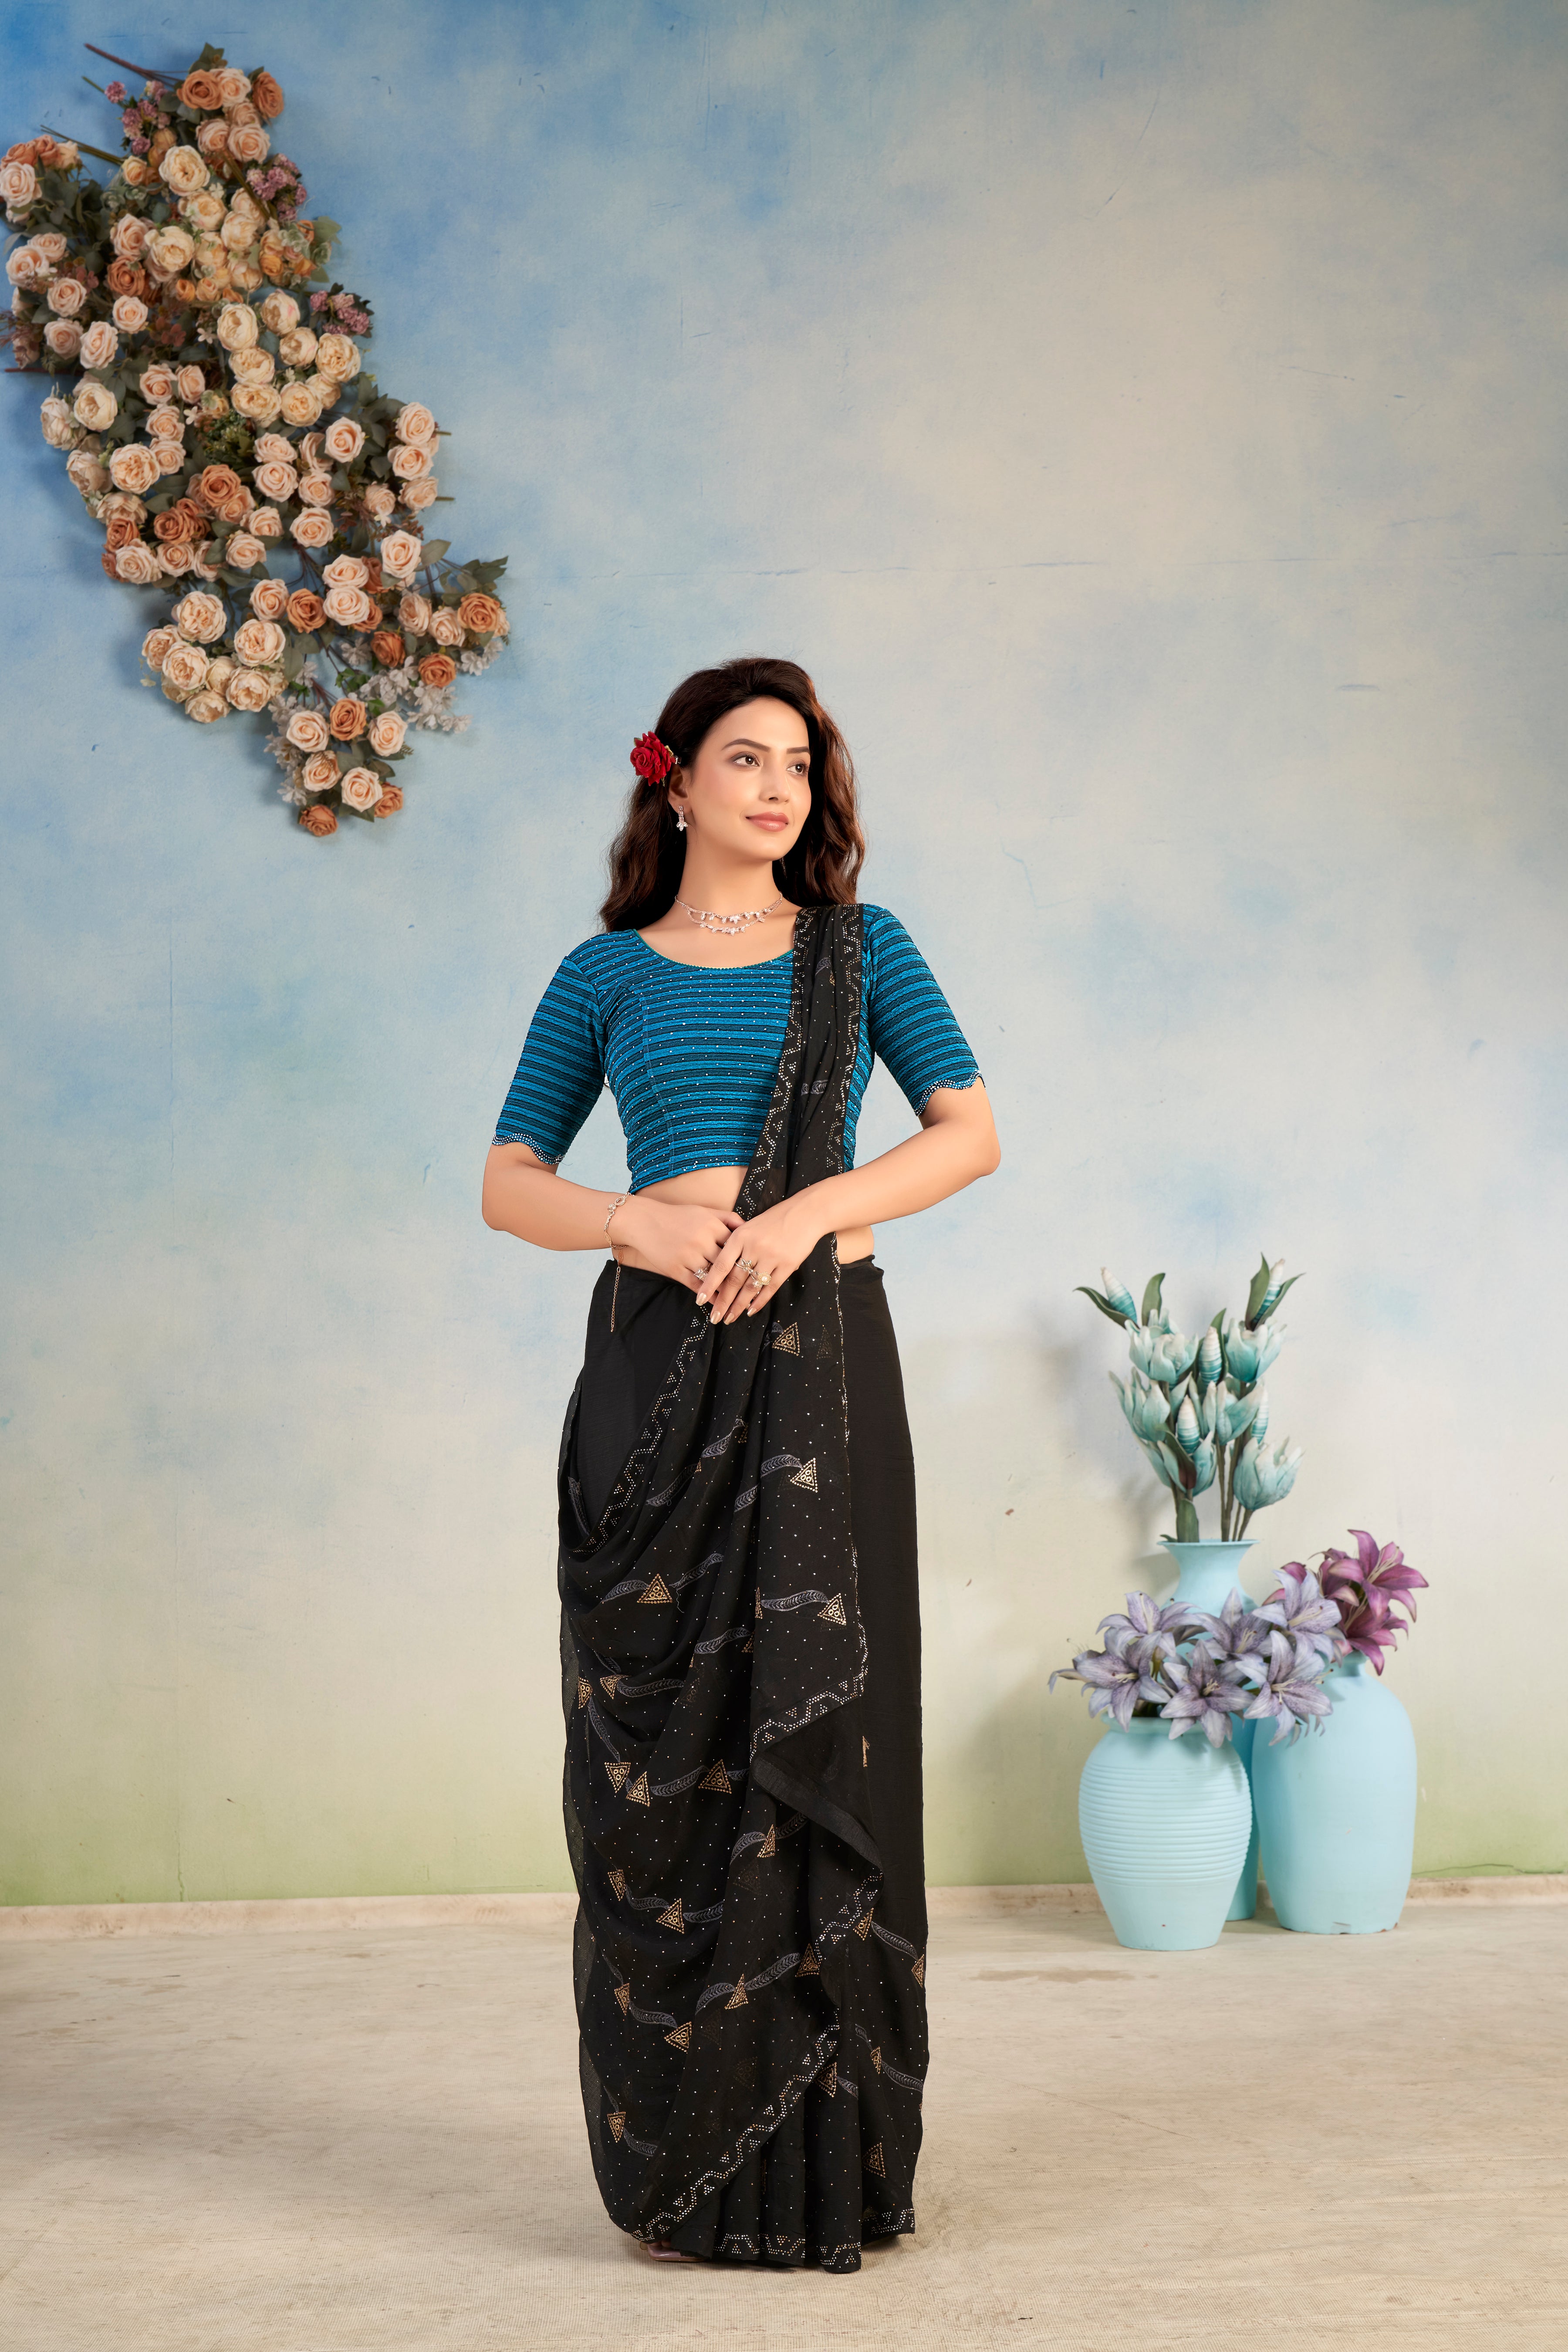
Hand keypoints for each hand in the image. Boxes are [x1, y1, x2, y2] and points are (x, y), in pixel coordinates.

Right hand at [610, 1195, 742, 1293]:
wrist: (645, 1221)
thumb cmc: (677, 1216)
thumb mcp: (704, 1211)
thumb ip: (727, 1218)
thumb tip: (747, 1227)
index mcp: (711, 1226)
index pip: (736, 1246)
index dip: (746, 1258)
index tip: (756, 1268)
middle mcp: (701, 1241)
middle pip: (727, 1264)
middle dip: (740, 1277)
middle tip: (753, 1289)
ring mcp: (688, 1256)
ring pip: (713, 1277)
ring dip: (725, 1290)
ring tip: (738, 1301)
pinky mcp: (675, 1269)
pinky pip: (696, 1285)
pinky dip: (708, 1295)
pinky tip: (717, 1302)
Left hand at [696, 1194, 827, 1324]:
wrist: (805, 1212)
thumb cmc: (774, 1220)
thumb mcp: (749, 1226)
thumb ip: (736, 1245)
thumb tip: (721, 1271)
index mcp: (740, 1236)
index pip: (720, 1266)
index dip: (709, 1285)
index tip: (700, 1300)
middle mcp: (754, 1247)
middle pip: (734, 1280)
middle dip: (723, 1302)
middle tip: (715, 1318)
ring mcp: (771, 1256)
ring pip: (751, 1287)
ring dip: (739, 1305)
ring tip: (730, 1318)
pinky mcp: (788, 1264)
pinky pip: (770, 1287)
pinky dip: (760, 1301)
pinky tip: (751, 1310)